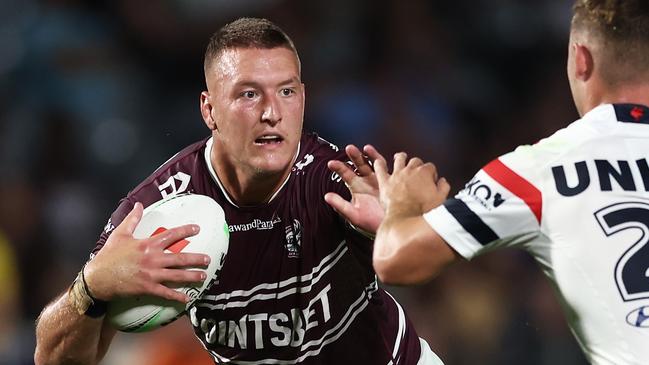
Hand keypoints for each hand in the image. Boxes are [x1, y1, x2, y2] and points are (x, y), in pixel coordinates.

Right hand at [84, 203, 210, 302]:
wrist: (97, 278)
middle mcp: (152, 259)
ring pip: (177, 275)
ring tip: (203, 276)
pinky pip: (166, 293)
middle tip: (208, 259)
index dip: (186, 231)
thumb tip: (139, 204)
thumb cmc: (108, 255)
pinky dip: (177, 296)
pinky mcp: (147, 288)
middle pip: (180, 257)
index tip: (197, 228)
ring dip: (192, 276)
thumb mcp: (120, 234)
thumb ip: (133, 219)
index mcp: (147, 244)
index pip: (171, 235)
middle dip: (196, 258)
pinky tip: (187, 299)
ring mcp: (151, 274)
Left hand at [325, 144, 384, 234]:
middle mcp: (367, 181)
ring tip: (365, 148)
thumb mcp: (354, 215)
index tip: (331, 163)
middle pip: (359, 164)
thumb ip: (340, 205)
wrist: (390, 226)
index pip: (346, 174)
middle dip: (354, 156)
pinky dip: (382, 162)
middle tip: (349, 149)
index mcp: (357, 188)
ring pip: (373, 163)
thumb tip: (326, 196)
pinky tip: (379, 158)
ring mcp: (378, 179)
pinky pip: (386, 168)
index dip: (339, 168)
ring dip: (369, 155)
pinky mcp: (390, 181)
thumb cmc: (371, 223)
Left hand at [374, 152, 450, 217]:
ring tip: (401, 158)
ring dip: (401, 158)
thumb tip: (443, 182)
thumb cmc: (422, 210)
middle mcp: (410, 170)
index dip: (432, 173)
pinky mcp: (385, 181)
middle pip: (415, 161)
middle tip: (417, 171)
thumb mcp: (440, 199)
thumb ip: (443, 187)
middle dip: (418, 164)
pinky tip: (379, 163)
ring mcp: (397, 174)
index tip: (431, 179)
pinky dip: (379, 164)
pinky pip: (380, 168)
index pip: (430, 166)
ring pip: (399, 159)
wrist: (405, 217)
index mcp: (424, 173)